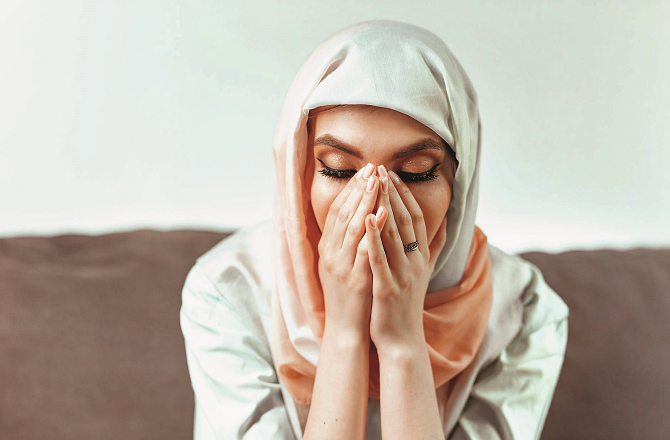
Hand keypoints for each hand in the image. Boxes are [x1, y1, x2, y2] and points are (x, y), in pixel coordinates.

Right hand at [318, 163, 381, 339]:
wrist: (346, 331)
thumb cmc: (352, 297)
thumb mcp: (347, 265)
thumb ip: (352, 242)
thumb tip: (364, 218)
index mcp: (329, 248)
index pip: (337, 210)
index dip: (350, 189)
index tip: (365, 171)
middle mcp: (331, 253)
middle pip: (343, 212)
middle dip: (359, 188)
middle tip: (372, 167)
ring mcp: (341, 266)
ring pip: (352, 226)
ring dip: (365, 201)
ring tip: (378, 180)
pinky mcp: (354, 279)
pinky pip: (364, 250)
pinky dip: (373, 230)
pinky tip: (383, 213)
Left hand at [365, 166, 447, 354]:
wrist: (402, 340)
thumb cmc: (407, 304)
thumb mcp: (424, 272)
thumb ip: (436, 247)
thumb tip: (448, 224)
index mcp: (421, 257)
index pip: (415, 219)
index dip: (406, 195)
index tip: (394, 175)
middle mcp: (415, 262)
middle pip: (404, 220)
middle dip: (392, 193)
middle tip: (381, 169)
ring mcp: (402, 275)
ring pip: (393, 234)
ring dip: (383, 207)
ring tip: (373, 184)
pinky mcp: (387, 287)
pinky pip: (380, 258)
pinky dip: (374, 237)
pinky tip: (367, 218)